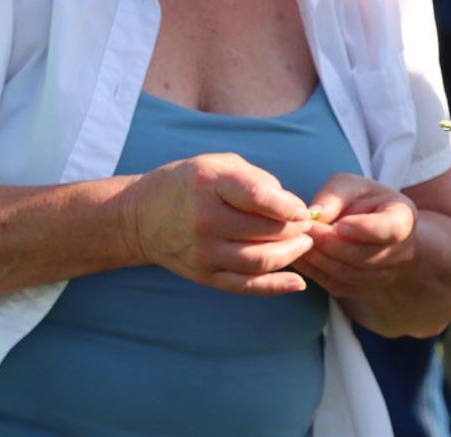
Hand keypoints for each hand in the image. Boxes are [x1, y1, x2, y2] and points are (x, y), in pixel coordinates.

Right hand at [121, 153, 316, 294]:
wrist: (142, 217)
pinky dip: (276, 286)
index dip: (288, 206)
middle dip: (296, 230)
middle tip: (308, 225)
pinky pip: (246, 286)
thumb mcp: (220, 164)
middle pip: (264, 231)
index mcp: (209, 184)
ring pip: (260, 260)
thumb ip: (259, 180)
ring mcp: (204, 252)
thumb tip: (293, 206)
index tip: (304, 210)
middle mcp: (205, 220)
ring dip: (291, 254)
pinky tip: (298, 283)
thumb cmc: (190, 183)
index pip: (257, 197)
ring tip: (304, 244)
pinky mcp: (204, 275)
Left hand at [293, 173, 417, 299]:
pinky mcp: (361, 289)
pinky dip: (314, 271)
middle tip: (304, 229)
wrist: (376, 228)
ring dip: (317, 258)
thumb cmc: (364, 201)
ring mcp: (383, 275)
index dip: (363, 229)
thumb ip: (335, 195)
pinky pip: (335, 284)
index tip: (339, 224)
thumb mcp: (353, 186)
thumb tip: (315, 213)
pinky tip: (298, 256)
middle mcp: (399, 252)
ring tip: (297, 241)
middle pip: (361, 255)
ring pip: (346, 273)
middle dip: (328, 243)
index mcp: (403, 219)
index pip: (390, 229)